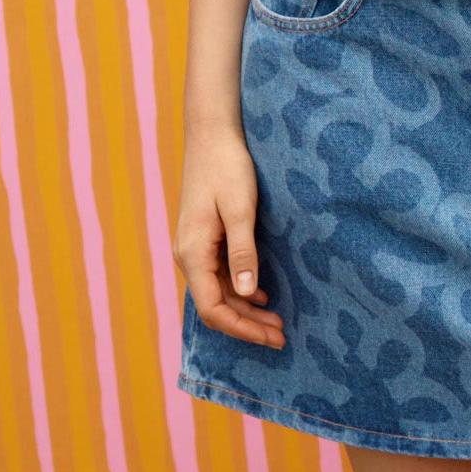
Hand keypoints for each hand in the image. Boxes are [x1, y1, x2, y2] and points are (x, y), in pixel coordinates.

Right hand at [175, 130, 285, 348]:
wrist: (211, 134)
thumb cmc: (227, 167)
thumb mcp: (240, 209)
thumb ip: (243, 252)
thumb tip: (248, 294)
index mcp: (192, 252)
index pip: (213, 308)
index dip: (242, 328)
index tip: (273, 336)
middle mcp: (188, 256)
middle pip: (215, 306)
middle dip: (247, 325)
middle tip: (282, 336)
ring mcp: (195, 249)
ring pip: (219, 293)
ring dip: (246, 310)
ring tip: (278, 321)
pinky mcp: (205, 240)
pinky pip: (221, 277)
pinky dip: (242, 291)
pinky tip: (265, 295)